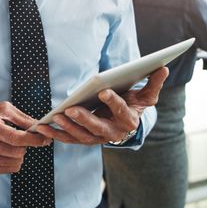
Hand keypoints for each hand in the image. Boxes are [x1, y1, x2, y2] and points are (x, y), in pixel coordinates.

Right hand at [0, 101, 50, 174]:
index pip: (16, 138)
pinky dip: (15, 161)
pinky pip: (10, 169)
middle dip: (27, 145)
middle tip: (26, 138)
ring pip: (16, 162)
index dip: (33, 139)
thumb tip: (40, 126)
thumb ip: (22, 118)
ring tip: (15, 144)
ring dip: (21, 153)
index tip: (44, 138)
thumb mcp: (2, 110)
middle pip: (17, 152)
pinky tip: (8, 151)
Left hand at [35, 67, 167, 144]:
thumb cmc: (134, 105)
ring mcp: (97, 139)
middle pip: (98, 128)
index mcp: (128, 120)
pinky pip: (69, 139)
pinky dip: (56, 134)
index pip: (121, 110)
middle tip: (72, 108)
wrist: (125, 123)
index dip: (113, 101)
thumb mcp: (146, 96)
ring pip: (81, 136)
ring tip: (55, 116)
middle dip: (85, 119)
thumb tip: (164, 67)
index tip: (104, 91)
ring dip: (67, 128)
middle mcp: (113, 133)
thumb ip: (154, 83)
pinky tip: (43, 126)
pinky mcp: (84, 139)